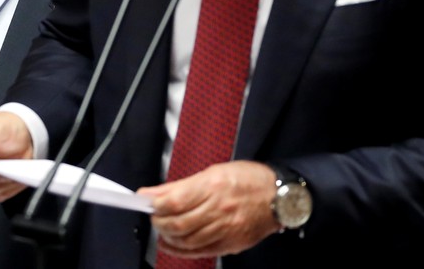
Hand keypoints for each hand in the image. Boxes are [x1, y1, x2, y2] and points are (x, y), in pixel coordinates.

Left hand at [139, 161, 280, 257]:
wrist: (279, 197)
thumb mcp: (214, 171)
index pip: (174, 200)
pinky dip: (181, 250)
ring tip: (161, 228)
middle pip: (178, 223)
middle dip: (158, 221)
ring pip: (187, 240)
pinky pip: (200, 251)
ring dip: (167, 236)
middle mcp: (218, 209)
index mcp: (213, 186)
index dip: (154, 203)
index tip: (143, 200)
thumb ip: (182, 185)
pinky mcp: (230, 244)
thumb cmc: (248, 179)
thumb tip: (156, 192)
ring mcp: (225, 229)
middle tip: (153, 215)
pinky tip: (171, 244)